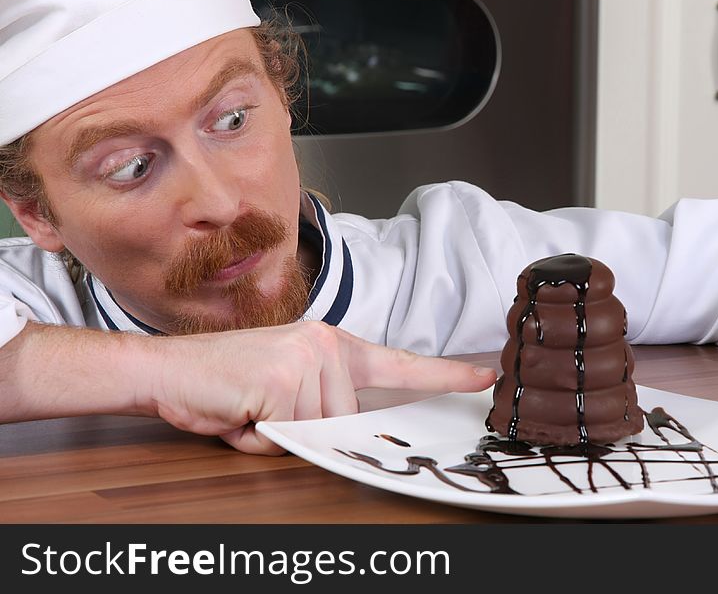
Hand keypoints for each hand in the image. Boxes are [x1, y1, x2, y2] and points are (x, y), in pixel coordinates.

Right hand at [150, 321, 496, 454]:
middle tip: (265, 407)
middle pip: (344, 421)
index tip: (482, 378)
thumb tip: (350, 432)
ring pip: (315, 431)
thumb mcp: (287, 387)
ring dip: (279, 434)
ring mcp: (305, 359)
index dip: (444, 374)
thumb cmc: (228, 382)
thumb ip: (324, 403)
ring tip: (250, 408)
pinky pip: (285, 436)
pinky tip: (241, 412)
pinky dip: (258, 438)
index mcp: (332, 344)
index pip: (399, 364)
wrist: (169, 370)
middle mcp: (325, 344)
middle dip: (305, 429)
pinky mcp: (283, 379)